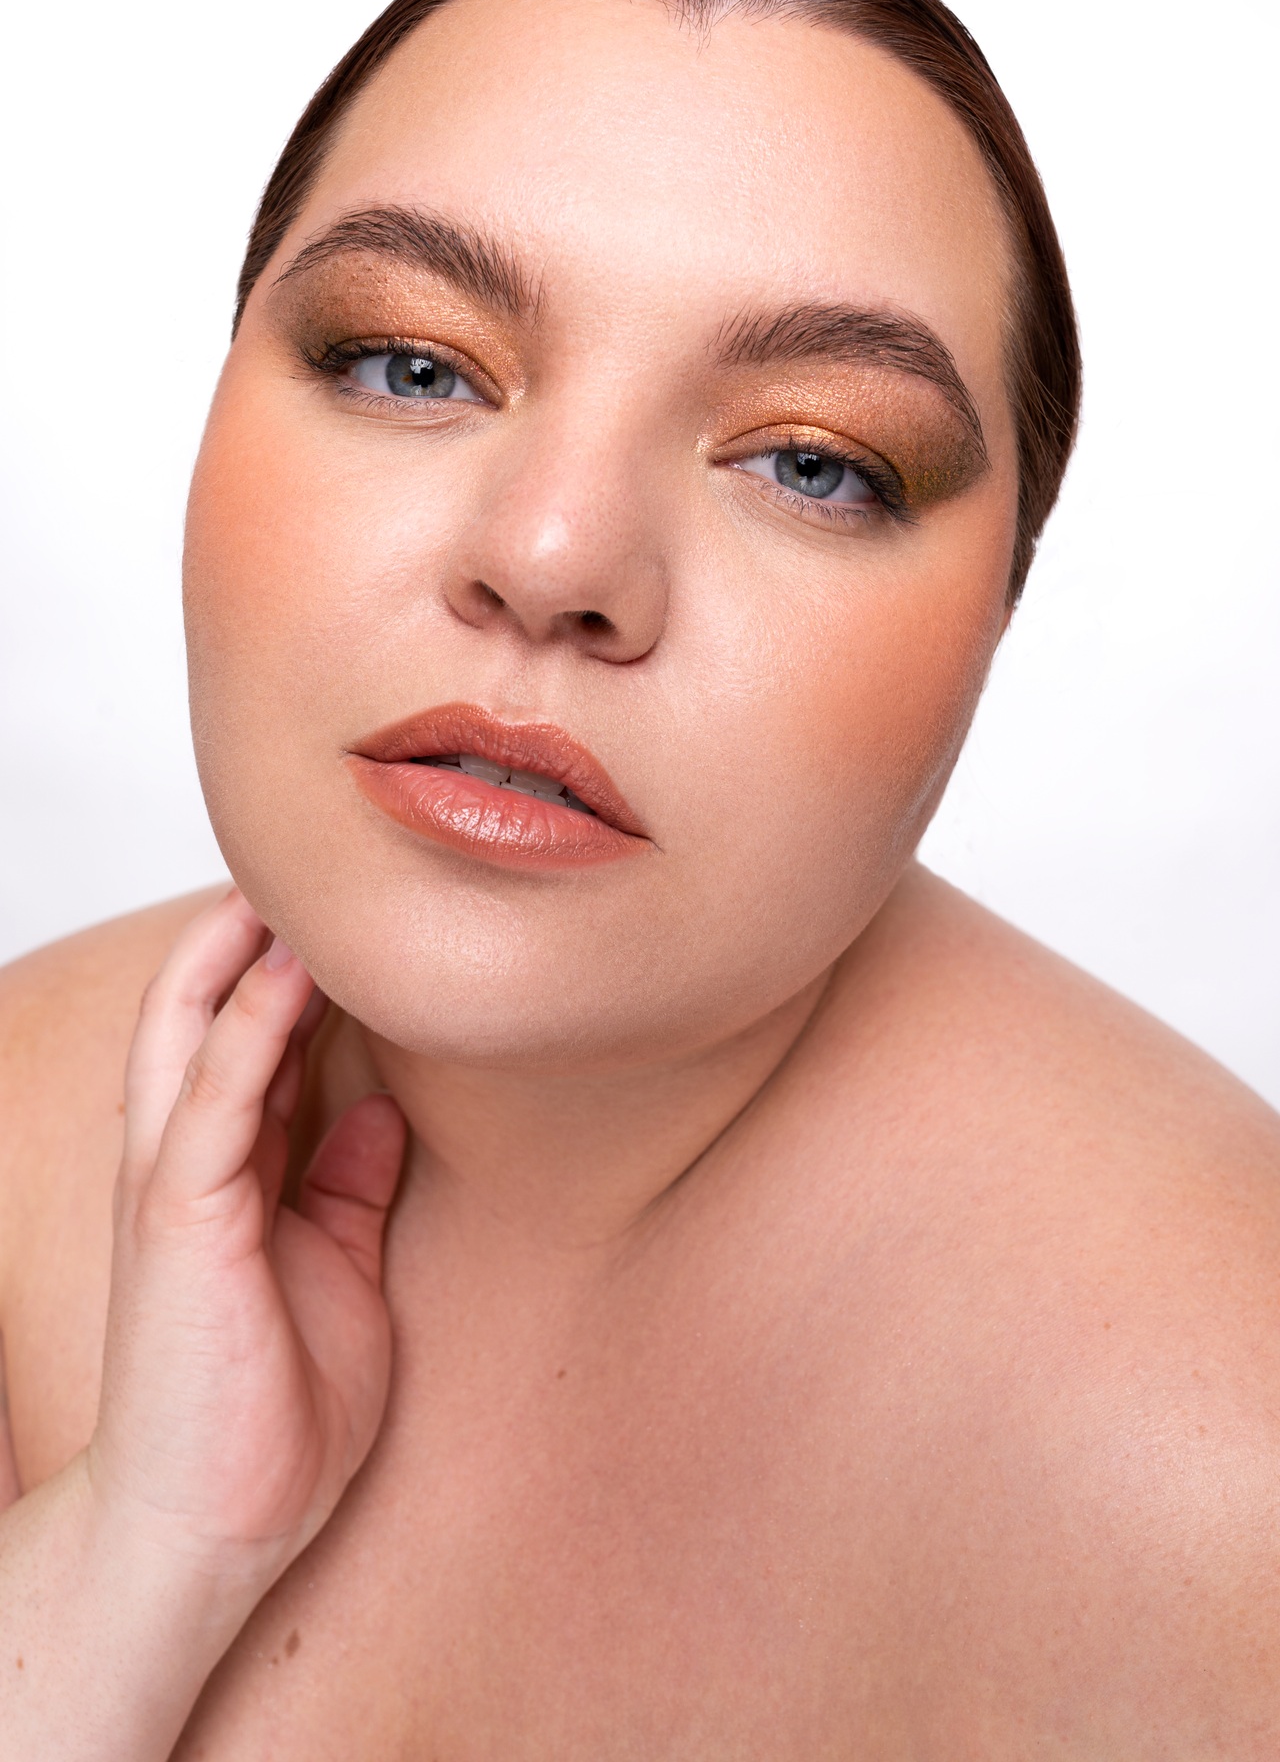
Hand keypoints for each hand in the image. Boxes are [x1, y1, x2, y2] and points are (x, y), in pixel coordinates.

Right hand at [87, 887, 405, 1588]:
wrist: (209, 1530)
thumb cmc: (269, 1414)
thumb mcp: (337, 1274)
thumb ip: (349, 1189)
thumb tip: (384, 1110)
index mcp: (231, 1175)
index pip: (255, 1042)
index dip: (293, 970)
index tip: (352, 909)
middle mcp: (192, 1163)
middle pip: (200, 1011)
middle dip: (244, 932)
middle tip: (305, 859)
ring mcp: (178, 1184)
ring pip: (194, 1030)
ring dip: (240, 948)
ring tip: (291, 872)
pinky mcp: (182, 1216)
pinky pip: (217, 1098)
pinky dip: (251, 1025)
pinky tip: (290, 969)